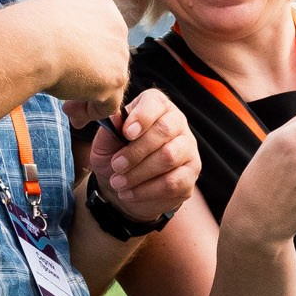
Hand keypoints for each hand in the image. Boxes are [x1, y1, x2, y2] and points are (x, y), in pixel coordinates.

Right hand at [23, 0, 130, 113]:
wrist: (30, 41)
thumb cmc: (27, 28)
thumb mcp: (50, 17)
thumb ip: (65, 28)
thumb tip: (58, 37)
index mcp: (103, 8)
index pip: (103, 40)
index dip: (88, 60)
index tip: (69, 71)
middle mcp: (118, 28)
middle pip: (109, 62)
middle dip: (90, 82)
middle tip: (68, 99)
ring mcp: (119, 53)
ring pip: (111, 84)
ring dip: (90, 99)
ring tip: (68, 111)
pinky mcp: (114, 78)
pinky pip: (111, 104)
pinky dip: (93, 113)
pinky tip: (75, 116)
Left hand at [88, 91, 200, 226]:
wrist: (124, 188)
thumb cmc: (115, 157)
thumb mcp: (105, 143)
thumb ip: (110, 129)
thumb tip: (115, 117)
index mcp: (156, 107)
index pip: (156, 102)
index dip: (142, 117)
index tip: (126, 133)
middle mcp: (177, 123)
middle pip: (164, 130)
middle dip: (136, 151)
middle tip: (116, 165)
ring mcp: (188, 149)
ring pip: (169, 157)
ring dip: (139, 173)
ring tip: (118, 182)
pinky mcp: (190, 174)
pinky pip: (173, 182)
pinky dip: (146, 190)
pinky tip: (129, 193)